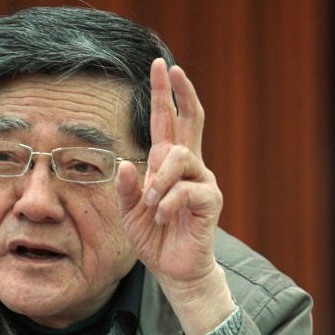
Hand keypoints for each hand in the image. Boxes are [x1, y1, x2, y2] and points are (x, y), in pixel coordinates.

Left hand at [117, 59, 234, 334]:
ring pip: (179, 158)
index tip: (163, 66)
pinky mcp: (210, 200)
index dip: (166, 94)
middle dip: (179, 92)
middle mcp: (188, 166)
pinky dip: (168, 204)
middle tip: (172, 68)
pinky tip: (163, 218)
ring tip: (152, 204)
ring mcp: (202, 180)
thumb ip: (126, 188)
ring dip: (159, 181)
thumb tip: (124, 163)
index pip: (168, 121)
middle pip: (189, 119)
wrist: (174, 268)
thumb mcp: (129, 211)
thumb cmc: (153, 237)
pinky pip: (186, 190)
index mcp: (166, 164)